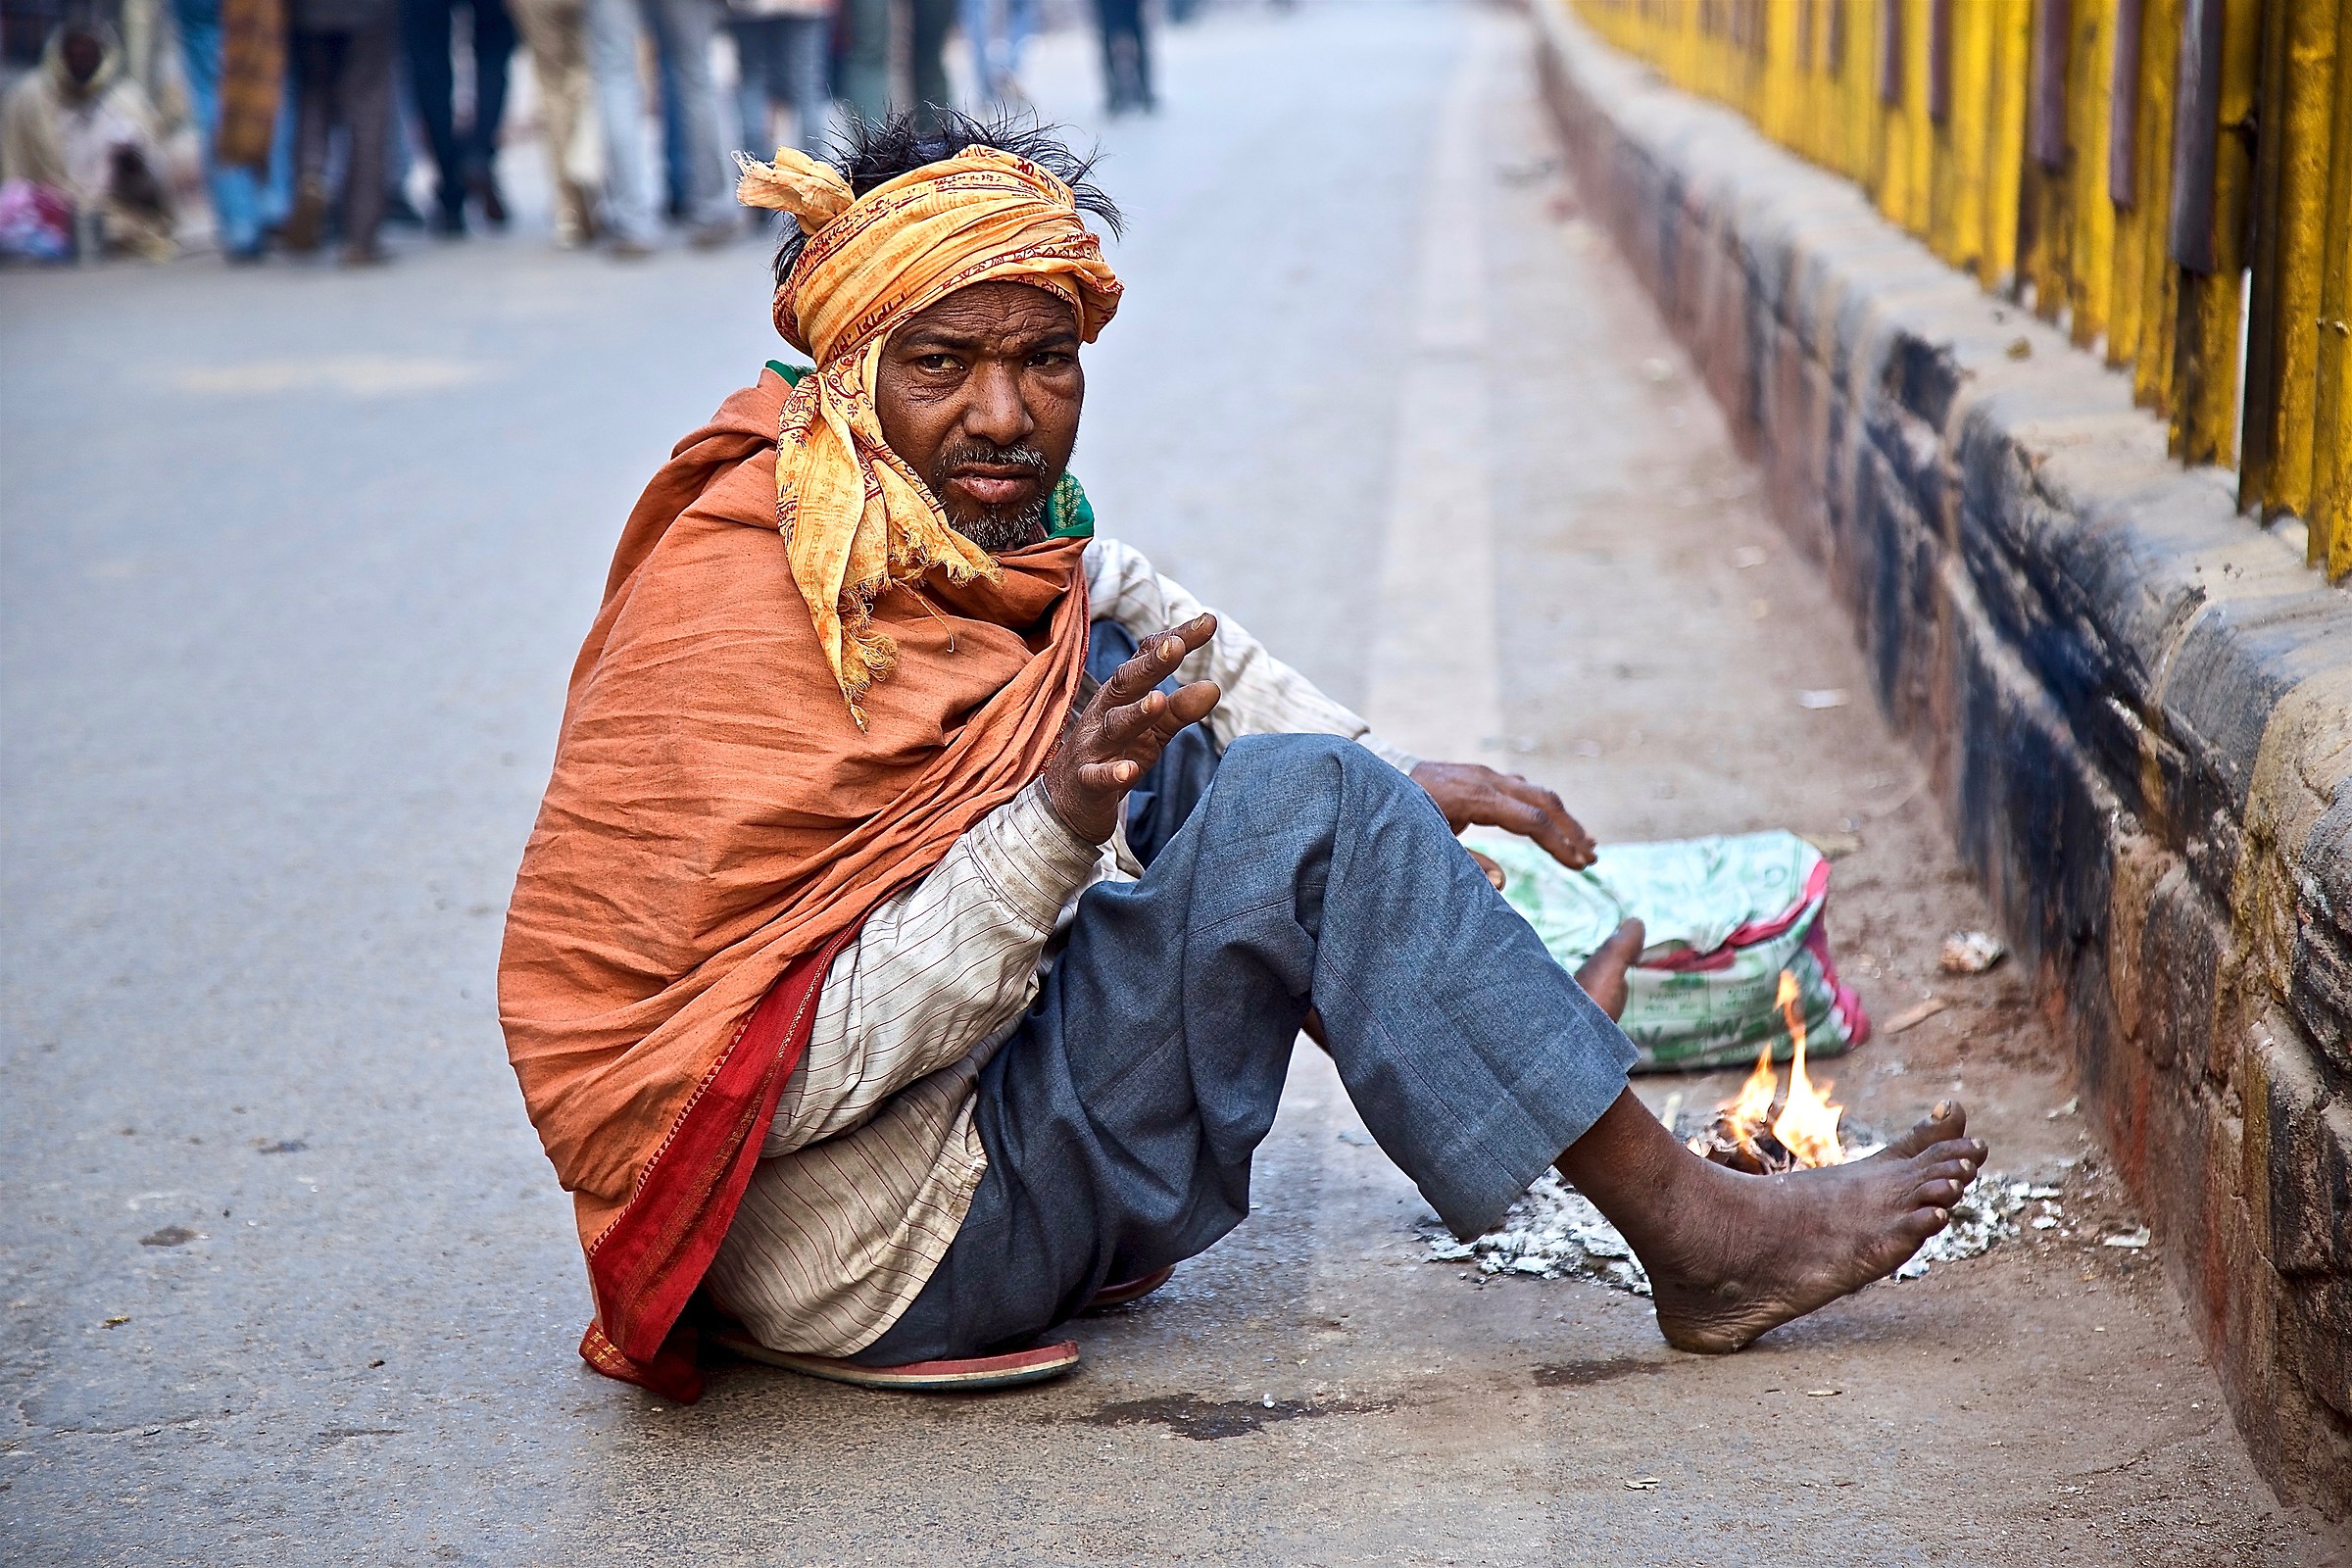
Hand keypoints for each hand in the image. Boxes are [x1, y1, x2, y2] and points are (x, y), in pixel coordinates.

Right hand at [1042, 615, 1222, 843]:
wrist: (1068, 803)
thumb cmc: (1114, 754)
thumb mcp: (1152, 732)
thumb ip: (1180, 710)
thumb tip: (1214, 687)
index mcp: (1121, 696)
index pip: (1146, 659)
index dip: (1176, 640)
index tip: (1207, 621)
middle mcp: (1104, 713)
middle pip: (1126, 683)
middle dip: (1150, 664)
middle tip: (1176, 646)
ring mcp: (1092, 747)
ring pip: (1112, 726)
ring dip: (1135, 713)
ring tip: (1158, 701)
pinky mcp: (1086, 783)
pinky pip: (1097, 777)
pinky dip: (1112, 773)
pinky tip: (1129, 771)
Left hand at [1409, 760, 1595, 869]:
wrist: (1368, 782)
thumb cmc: (1393, 821)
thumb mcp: (1424, 847)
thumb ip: (1462, 866)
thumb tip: (1504, 881)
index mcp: (1473, 796)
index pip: (1531, 819)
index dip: (1559, 843)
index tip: (1581, 865)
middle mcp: (1483, 778)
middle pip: (1542, 801)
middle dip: (1570, 830)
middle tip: (1592, 859)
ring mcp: (1481, 774)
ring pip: (1535, 793)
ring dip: (1562, 819)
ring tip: (1585, 845)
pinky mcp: (1477, 777)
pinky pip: (1520, 790)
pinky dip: (1542, 809)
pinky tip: (1553, 826)